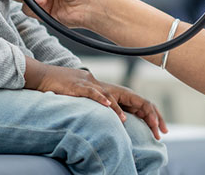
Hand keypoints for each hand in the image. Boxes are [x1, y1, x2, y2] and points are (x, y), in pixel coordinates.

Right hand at [24, 59, 166, 137]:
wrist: (43, 75)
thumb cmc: (63, 86)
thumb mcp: (85, 96)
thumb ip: (98, 103)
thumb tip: (109, 115)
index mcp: (106, 89)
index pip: (134, 100)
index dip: (149, 112)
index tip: (160, 128)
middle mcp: (102, 86)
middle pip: (131, 97)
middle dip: (148, 113)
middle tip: (159, 129)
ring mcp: (91, 85)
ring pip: (113, 96)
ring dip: (122, 110)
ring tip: (131, 123)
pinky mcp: (78, 87)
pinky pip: (92, 93)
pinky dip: (101, 100)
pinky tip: (109, 107)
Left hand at [99, 81, 167, 139]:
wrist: (93, 89)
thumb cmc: (100, 93)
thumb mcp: (108, 99)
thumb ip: (116, 109)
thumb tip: (124, 120)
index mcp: (129, 95)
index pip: (145, 104)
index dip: (151, 114)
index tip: (155, 125)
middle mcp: (133, 99)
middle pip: (150, 108)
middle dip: (158, 119)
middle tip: (164, 132)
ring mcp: (132, 103)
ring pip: (147, 112)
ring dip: (154, 122)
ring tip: (159, 135)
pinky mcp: (129, 108)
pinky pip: (141, 115)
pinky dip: (147, 123)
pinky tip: (150, 130)